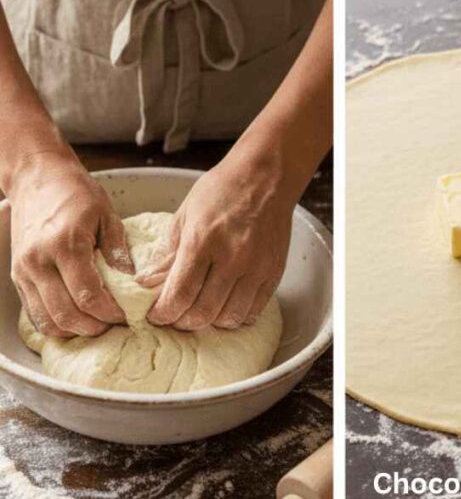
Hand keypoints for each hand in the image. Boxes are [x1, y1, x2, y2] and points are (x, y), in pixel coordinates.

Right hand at [8, 153, 132, 336]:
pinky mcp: (17, 275)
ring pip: (47, 320)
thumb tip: (133, 283)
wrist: (36, 178)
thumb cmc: (75, 193)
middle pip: (66, 315)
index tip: (128, 316)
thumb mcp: (107, 215)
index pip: (89, 296)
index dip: (110, 314)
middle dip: (94, 328)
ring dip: (74, 330)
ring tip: (98, 325)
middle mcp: (39, 262)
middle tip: (115, 326)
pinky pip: (34, 312)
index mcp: (65, 245)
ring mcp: (24, 271)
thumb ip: (118, 251)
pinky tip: (77, 319)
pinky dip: (55, 323)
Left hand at [141, 153, 291, 330]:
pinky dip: (236, 315)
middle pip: (203, 312)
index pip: (180, 295)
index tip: (155, 315)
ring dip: (210, 321)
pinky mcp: (274, 271)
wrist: (265, 177)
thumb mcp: (185, 214)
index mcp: (203, 241)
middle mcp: (232, 258)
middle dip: (182, 321)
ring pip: (230, 317)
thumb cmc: (222, 190)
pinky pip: (254, 309)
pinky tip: (225, 306)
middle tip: (175, 316)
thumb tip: (147, 282)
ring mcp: (257, 267)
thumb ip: (168, 252)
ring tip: (200, 311)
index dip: (163, 313)